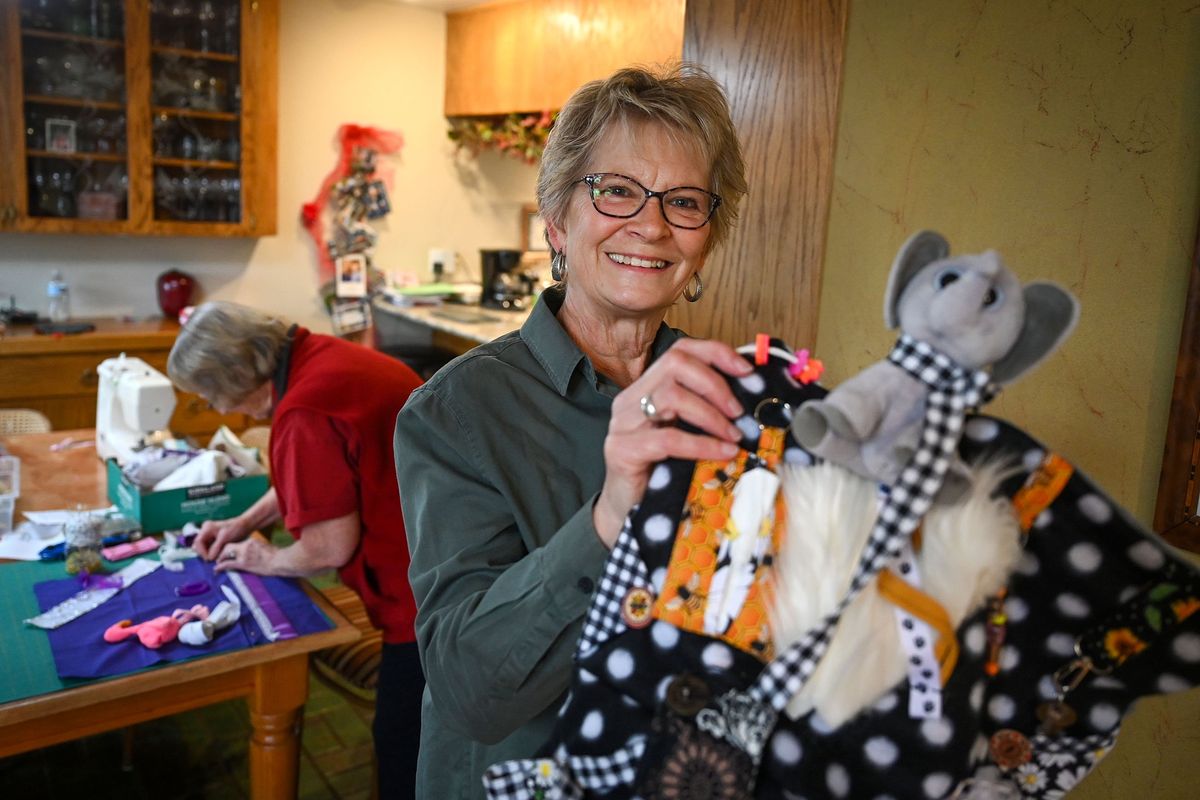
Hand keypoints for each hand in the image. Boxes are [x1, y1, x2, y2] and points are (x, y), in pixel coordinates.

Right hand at [192, 517, 248, 560]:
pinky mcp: (213, 540)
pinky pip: (209, 549)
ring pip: (203, 548)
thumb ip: (216, 547)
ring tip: (215, 559)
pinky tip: (217, 557)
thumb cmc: (235, 529)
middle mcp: (205, 531)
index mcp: (206, 528)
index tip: (208, 559)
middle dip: (204, 554)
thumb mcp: (225, 538)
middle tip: (211, 561)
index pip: (198, 542)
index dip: (202, 552)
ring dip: (208, 554)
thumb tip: (209, 558)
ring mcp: (209, 536)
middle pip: (198, 546)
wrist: (244, 526)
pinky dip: (212, 553)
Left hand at [213, 531, 276, 573]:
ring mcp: (244, 554)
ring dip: (220, 558)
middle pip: (228, 546)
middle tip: (219, 557)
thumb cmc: (277, 556)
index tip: (229, 552)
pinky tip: (216, 569)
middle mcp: (246, 545)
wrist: (280, 560)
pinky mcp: (243, 563)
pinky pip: (228, 564)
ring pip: (226, 553)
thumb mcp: (265, 548)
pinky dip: (220, 566)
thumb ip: (257, 548)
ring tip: (217, 563)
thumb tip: (255, 553)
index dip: (231, 548)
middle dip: (222, 552)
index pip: (237, 543)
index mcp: (251, 541)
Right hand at [594, 338, 751, 547]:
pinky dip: (701, 444)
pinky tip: (723, 453)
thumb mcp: (685, 433)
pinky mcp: (622, 450)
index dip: (716, 353)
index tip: (746, 371)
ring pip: (671, 396)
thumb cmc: (661, 470)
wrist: (628, 509)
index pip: (679, 351)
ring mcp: (622, 423)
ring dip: (711, 415)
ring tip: (733, 436)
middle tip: (738, 413)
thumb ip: (703, 411)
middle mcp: (630, 399)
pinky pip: (668, 438)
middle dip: (715, 385)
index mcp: (646, 388)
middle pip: (675, 365)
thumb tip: (750, 396)